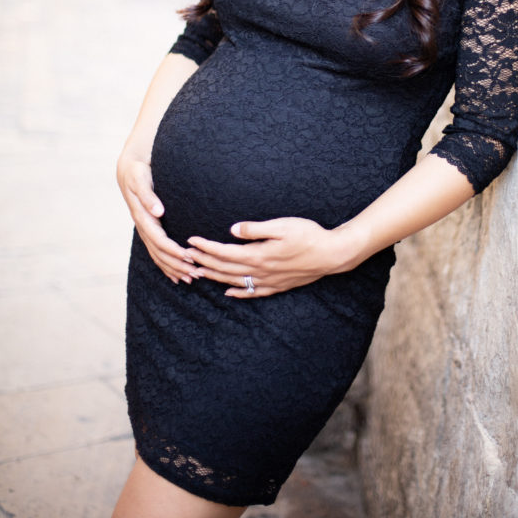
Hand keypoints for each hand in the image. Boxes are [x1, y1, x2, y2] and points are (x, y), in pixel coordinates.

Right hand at [116, 152, 198, 285]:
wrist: (128, 170)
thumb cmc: (137, 172)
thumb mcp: (141, 180)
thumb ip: (149, 196)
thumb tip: (158, 212)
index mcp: (142, 217)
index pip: (159, 240)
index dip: (173, 251)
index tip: (190, 258)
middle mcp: (143, 227)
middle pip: (160, 253)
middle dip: (177, 265)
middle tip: (195, 274)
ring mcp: (145, 230)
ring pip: (158, 255)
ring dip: (173, 268)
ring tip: (190, 279)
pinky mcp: (148, 230)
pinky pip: (156, 252)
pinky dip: (166, 264)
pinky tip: (176, 274)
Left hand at [186, 218, 346, 297]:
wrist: (331, 254)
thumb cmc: (308, 235)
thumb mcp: (282, 225)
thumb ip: (256, 229)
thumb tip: (232, 230)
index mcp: (259, 254)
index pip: (224, 252)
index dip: (206, 247)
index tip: (191, 241)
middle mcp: (260, 271)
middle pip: (225, 268)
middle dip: (203, 261)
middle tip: (186, 256)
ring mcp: (269, 281)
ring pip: (235, 281)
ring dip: (215, 277)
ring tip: (199, 273)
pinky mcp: (277, 286)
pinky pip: (252, 292)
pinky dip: (238, 292)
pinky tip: (229, 292)